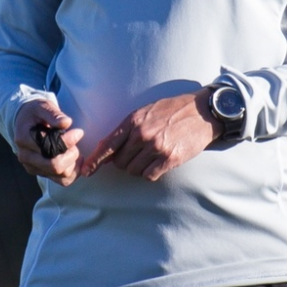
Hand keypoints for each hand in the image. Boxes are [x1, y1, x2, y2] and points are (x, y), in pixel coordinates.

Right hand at [13, 100, 84, 186]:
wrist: (26, 122)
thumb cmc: (35, 113)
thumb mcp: (43, 106)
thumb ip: (54, 114)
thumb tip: (66, 122)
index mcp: (24, 139)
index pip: (49, 147)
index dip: (67, 142)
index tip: (78, 132)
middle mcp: (26, 156)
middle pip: (55, 166)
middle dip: (72, 154)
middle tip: (76, 141)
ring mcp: (33, 167)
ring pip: (61, 175)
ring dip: (73, 162)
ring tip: (74, 148)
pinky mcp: (41, 173)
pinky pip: (62, 181)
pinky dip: (74, 172)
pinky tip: (76, 159)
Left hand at [84, 89, 221, 181]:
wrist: (201, 112)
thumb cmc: (171, 111)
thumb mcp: (145, 112)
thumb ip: (127, 129)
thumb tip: (109, 151)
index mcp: (133, 121)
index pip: (107, 144)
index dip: (95, 160)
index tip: (86, 171)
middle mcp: (142, 134)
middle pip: (120, 162)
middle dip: (124, 162)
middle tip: (137, 154)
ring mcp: (156, 147)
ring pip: (134, 170)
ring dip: (138, 168)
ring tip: (150, 156)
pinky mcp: (169, 159)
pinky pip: (149, 175)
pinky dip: (150, 173)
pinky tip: (158, 163)